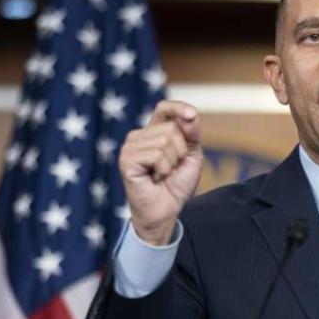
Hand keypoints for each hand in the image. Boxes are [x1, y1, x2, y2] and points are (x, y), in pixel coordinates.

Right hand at [118, 100, 201, 244]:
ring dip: (172, 163)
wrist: (166, 211)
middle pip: (171, 128)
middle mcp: (139, 136)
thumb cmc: (176, 184)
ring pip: (165, 141)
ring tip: (162, 174)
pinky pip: (156, 155)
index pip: (164, 108)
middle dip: (181, 151)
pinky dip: (163, 170)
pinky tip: (154, 179)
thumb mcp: (191, 155)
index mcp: (153, 132)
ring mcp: (130, 147)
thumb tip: (190, 114)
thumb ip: (191, 133)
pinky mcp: (126, 160)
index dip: (178, 108)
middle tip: (171, 168)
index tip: (191, 115)